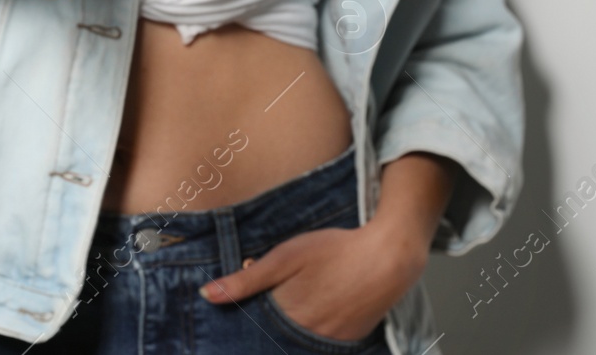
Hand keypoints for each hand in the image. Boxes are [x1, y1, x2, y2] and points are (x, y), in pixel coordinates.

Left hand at [199, 220, 427, 341]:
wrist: (387, 259)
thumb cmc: (335, 250)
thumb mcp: (286, 257)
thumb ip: (246, 280)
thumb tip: (207, 296)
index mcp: (286, 316)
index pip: (251, 329)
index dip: (243, 316)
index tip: (234, 314)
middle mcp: (305, 336)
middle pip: (272, 338)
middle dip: (263, 326)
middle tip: (277, 296)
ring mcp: (328, 343)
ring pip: (294, 342)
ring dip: (285, 330)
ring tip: (297, 300)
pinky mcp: (346, 342)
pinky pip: (318, 344)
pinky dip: (307, 332)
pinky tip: (314, 308)